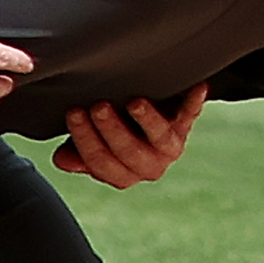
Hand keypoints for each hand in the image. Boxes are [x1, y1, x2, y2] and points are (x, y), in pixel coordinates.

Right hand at [55, 88, 205, 190]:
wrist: (144, 122)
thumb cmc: (109, 132)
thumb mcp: (90, 145)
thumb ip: (76, 153)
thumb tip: (64, 160)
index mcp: (121, 175)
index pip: (100, 162)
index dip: (86, 140)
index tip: (73, 112)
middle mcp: (147, 166)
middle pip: (129, 153)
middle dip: (112, 130)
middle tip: (98, 107)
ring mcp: (169, 147)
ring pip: (161, 139)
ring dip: (148, 120)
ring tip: (135, 103)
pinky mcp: (185, 126)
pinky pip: (191, 115)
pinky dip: (194, 102)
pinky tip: (199, 87)